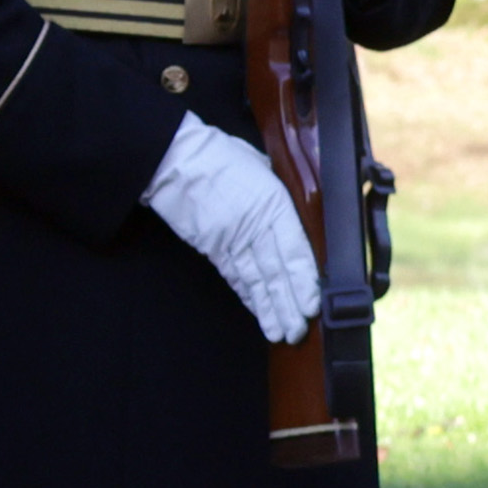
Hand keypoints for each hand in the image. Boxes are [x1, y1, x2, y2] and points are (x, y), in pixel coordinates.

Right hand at [144, 115, 318, 344]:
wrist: (177, 160)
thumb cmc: (220, 156)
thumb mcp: (262, 165)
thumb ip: (280, 191)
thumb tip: (296, 206)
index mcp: (272, 203)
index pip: (293, 250)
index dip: (302, 282)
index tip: (311, 305)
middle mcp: (253, 226)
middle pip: (274, 273)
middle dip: (287, 305)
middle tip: (297, 331)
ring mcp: (230, 239)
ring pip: (253, 280)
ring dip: (267, 309)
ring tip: (279, 331)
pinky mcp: (211, 247)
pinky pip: (233, 275)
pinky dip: (246, 296)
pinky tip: (257, 311)